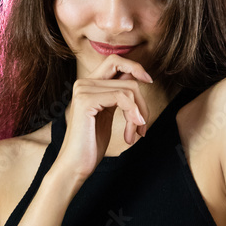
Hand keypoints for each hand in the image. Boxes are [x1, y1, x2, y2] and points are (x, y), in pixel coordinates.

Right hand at [57, 56, 153, 178]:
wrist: (76, 165)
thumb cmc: (92, 143)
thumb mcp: (108, 113)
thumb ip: (118, 94)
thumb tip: (138, 77)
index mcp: (88, 84)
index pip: (116, 61)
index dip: (135, 67)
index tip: (149, 81)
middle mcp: (83, 83)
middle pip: (128, 77)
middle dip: (142, 101)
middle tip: (143, 124)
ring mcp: (83, 90)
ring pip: (129, 90)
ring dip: (139, 115)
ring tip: (135, 134)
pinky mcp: (86, 101)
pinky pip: (122, 98)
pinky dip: (132, 116)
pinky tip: (130, 135)